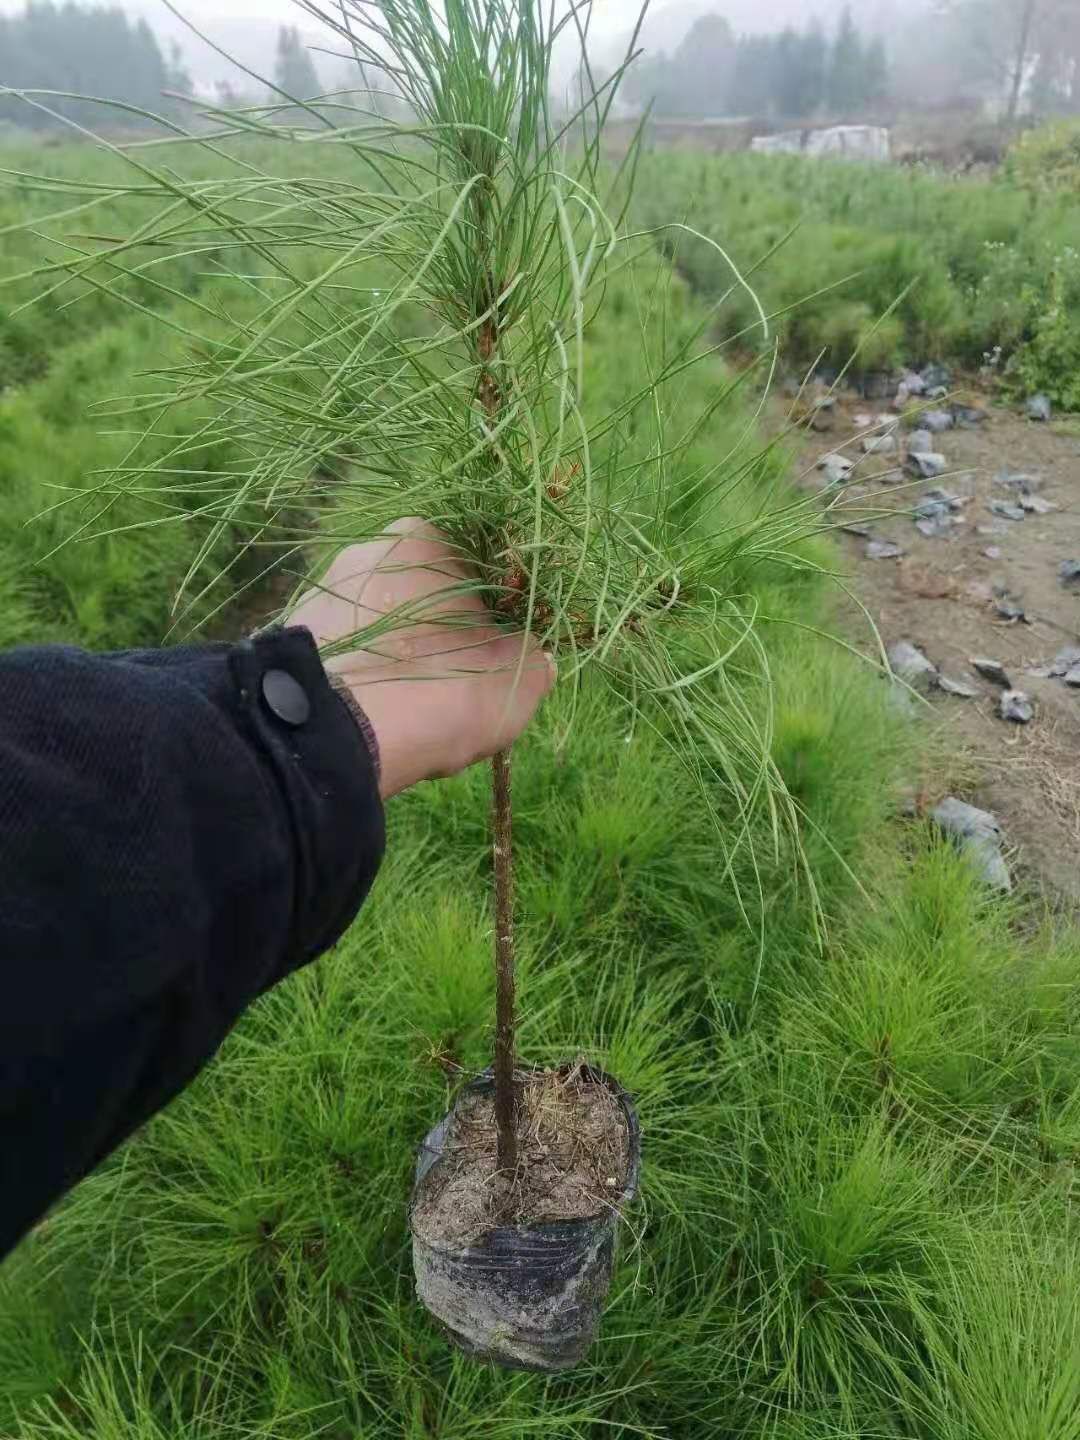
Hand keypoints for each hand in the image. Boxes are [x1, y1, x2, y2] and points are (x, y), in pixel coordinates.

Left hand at [290, 519, 555, 799]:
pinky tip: (371, 712)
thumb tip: (536, 655)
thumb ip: (534, 656)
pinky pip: (342, 652)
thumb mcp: (518, 678)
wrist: (341, 736)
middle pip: (418, 594)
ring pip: (377, 624)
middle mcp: (364, 549)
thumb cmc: (443, 689)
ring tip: (407, 704)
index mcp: (423, 536)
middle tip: (449, 683)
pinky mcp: (292, 634)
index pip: (469, 566)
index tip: (491, 654)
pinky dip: (359, 674)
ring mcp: (320, 591)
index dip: (486, 614)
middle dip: (435, 633)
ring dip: (395, 654)